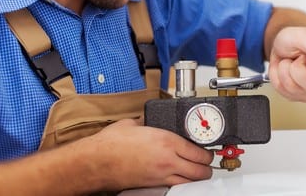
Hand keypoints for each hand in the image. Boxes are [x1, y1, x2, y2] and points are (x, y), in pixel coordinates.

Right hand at [86, 119, 213, 190]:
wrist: (96, 162)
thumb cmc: (111, 143)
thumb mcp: (134, 124)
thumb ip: (147, 121)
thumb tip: (150, 118)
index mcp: (167, 141)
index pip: (199, 151)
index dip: (208, 152)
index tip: (208, 149)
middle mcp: (168, 160)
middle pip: (200, 170)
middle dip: (207, 166)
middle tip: (207, 161)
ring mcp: (161, 175)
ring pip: (191, 182)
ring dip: (198, 177)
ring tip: (198, 171)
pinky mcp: (153, 185)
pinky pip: (176, 187)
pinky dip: (183, 183)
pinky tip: (182, 178)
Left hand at [268, 27, 305, 101]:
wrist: (281, 44)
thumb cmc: (297, 39)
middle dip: (300, 70)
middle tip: (301, 57)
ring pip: (296, 89)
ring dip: (287, 70)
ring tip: (292, 60)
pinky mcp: (296, 95)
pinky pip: (283, 90)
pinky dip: (279, 75)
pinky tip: (286, 68)